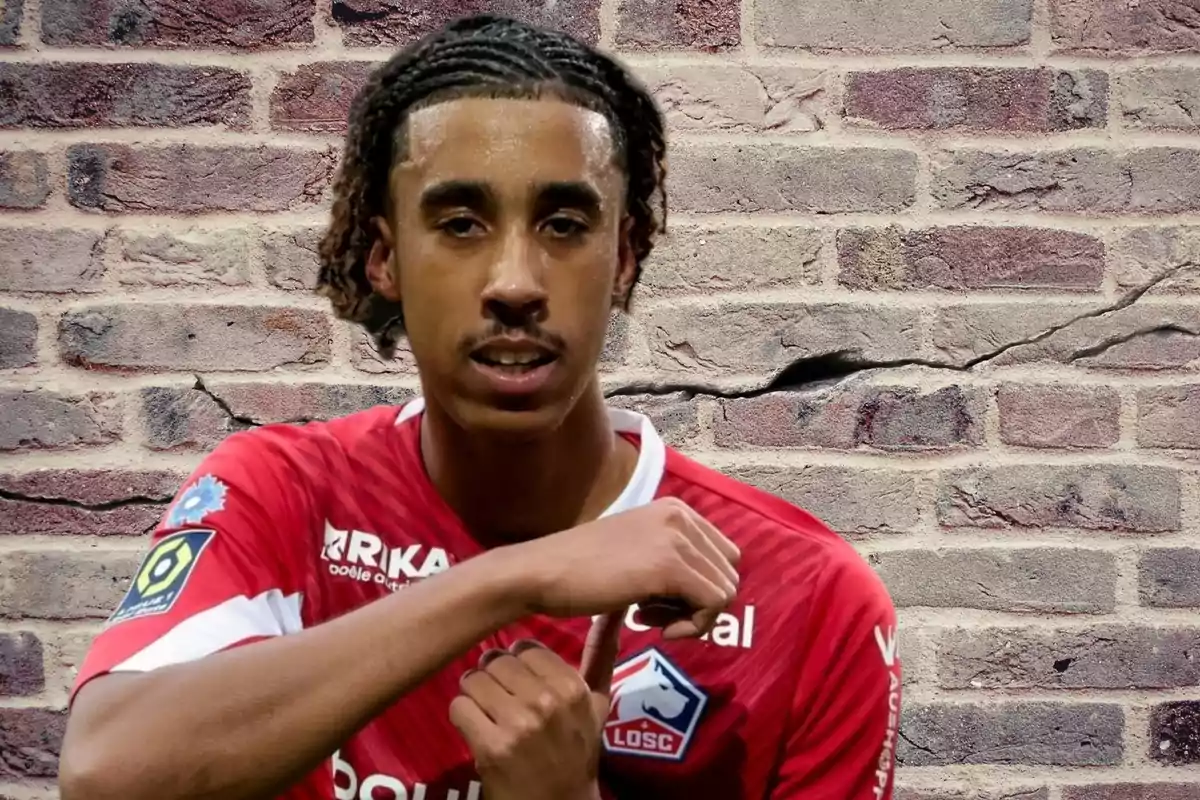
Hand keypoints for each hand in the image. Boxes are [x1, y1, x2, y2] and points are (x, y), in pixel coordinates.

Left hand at [449, 613, 623, 799]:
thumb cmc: (577, 750)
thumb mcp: (598, 704)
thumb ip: (604, 653)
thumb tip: (617, 607)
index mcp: (574, 688)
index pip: (525, 649)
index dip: (518, 667)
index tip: (523, 687)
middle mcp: (548, 702)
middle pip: (497, 661)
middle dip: (493, 679)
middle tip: (501, 702)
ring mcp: (519, 725)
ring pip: (474, 680)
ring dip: (475, 696)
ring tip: (489, 714)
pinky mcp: (492, 748)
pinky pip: (459, 707)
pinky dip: (463, 718)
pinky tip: (479, 732)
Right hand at [510, 497, 740, 638]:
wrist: (541, 572)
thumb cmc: (579, 570)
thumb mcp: (636, 553)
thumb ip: (671, 560)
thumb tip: (709, 595)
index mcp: (675, 510)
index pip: (723, 556)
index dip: (700, 588)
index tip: (661, 602)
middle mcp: (681, 515)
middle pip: (728, 574)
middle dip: (698, 604)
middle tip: (654, 615)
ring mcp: (676, 538)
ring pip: (725, 591)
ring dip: (692, 617)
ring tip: (649, 618)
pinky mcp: (669, 565)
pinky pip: (714, 604)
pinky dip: (691, 626)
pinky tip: (652, 627)